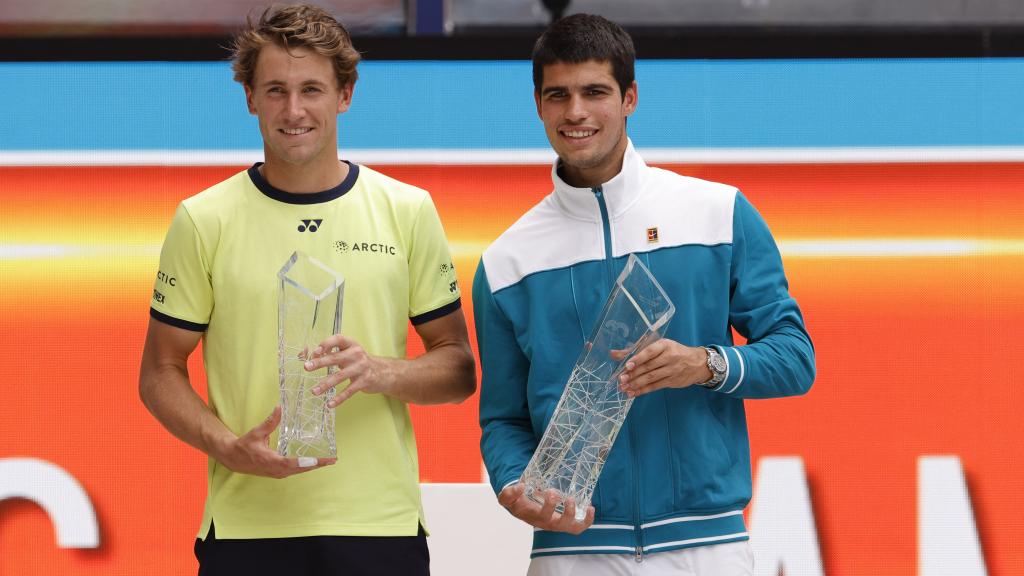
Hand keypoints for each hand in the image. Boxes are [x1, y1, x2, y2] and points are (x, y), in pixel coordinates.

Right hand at [214, 406, 335, 477]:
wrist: (233, 458)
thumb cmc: (245, 445)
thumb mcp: (257, 432)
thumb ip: (270, 422)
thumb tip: (280, 407)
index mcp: (272, 460)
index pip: (294, 463)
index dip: (309, 462)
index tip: (322, 461)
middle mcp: (277, 469)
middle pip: (301, 469)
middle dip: (317, 465)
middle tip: (332, 460)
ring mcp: (277, 473)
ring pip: (299, 471)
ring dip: (313, 467)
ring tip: (327, 462)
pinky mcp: (278, 472)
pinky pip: (295, 471)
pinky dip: (305, 467)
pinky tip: (313, 463)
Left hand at [304, 334, 394, 407]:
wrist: (383, 372)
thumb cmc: (360, 362)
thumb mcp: (349, 353)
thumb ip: (333, 353)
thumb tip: (311, 357)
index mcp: (352, 344)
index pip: (338, 339)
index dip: (326, 344)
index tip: (315, 351)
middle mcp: (357, 354)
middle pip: (336, 358)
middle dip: (320, 363)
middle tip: (307, 367)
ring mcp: (361, 368)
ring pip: (340, 376)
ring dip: (325, 384)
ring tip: (314, 391)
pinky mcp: (364, 381)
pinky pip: (349, 391)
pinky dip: (338, 398)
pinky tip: (329, 404)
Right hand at [498, 483, 593, 533]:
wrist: (521, 508)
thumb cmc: (517, 502)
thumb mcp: (507, 497)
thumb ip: (509, 493)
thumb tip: (520, 486)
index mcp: (534, 516)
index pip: (543, 515)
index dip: (549, 506)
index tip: (550, 490)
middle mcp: (547, 523)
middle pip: (560, 525)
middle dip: (567, 513)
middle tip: (568, 498)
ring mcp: (557, 524)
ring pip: (572, 528)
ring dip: (581, 519)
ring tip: (587, 506)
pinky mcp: (565, 522)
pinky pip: (578, 526)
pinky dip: (587, 520)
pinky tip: (590, 507)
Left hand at [615, 339, 711, 397]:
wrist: (697, 363)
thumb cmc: (673, 351)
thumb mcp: (658, 346)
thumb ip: (635, 350)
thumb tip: (613, 354)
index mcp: (664, 345)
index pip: (650, 351)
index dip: (638, 359)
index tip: (627, 365)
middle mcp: (669, 357)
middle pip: (649, 367)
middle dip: (633, 374)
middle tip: (621, 380)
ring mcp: (672, 370)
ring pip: (651, 378)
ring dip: (636, 384)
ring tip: (624, 388)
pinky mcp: (672, 381)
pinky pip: (655, 387)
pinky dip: (643, 390)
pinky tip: (633, 393)